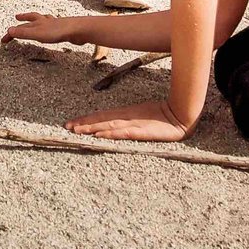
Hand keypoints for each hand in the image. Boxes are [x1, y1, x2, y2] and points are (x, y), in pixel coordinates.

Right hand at [4, 10, 97, 46]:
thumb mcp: (37, 34)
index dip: (11, 33)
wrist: (78, 29)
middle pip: (31, 19)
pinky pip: (53, 26)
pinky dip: (49, 27)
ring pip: (43, 20)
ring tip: (35, 20)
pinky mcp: (63, 29)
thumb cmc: (58, 31)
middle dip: (24, 19)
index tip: (3, 40)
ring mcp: (54, 24)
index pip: (20, 28)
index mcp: (37, 22)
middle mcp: (45, 21)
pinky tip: (53, 30)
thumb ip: (24, 33)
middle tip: (17, 17)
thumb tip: (9, 30)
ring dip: (37, 20)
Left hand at [67, 99, 193, 140]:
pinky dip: (110, 133)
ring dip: (92, 128)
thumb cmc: (164, 117)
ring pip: (107, 125)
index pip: (102, 116)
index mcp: (126, 114)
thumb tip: (113, 126)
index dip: (86, 119)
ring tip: (77, 130)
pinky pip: (122, 133)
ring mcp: (133, 124)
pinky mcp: (141, 131)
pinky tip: (100, 135)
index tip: (71, 123)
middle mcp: (126, 117)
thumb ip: (130, 122)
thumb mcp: (143, 118)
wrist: (181, 115)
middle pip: (100, 120)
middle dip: (83, 123)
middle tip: (66, 126)